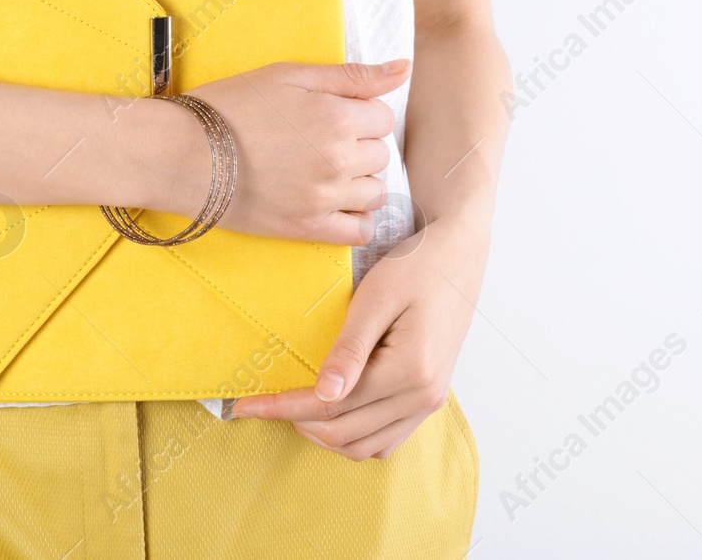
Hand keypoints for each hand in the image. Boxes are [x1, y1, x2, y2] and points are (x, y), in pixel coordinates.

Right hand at [176, 60, 409, 244]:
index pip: (383, 117)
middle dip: (358, 145)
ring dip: (359, 181)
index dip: (359, 113)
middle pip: (380, 154)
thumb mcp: (289, 74)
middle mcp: (339, 160)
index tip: (331, 115)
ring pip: (376, 193)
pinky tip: (333, 204)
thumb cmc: (232, 107)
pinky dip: (355, 219)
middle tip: (318, 141)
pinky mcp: (308, 228)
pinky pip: (360, 231)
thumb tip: (403, 69)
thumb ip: (351, 75)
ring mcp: (325, 198)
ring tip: (323, 171)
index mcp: (338, 117)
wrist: (183, 154)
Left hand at [229, 214, 487, 459]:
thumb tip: (323, 394)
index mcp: (409, 371)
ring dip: (324, 435)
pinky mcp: (428, 398)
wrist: (458, 255)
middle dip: (296, 423)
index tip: (244, 405)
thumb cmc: (417, 266)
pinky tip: (331, 411)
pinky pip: (386, 439)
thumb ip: (350, 349)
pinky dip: (354, 436)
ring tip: (292, 408)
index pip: (331, 406)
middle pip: (345, 433)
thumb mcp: (377, 298)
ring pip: (366, 447)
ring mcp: (429, 402)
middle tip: (262, 403)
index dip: (283, 408)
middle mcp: (423, 396)